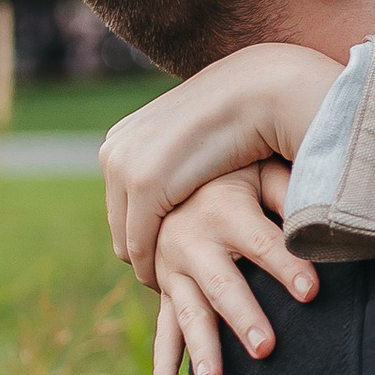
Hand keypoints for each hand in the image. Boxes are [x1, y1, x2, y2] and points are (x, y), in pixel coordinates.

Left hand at [102, 44, 342, 285]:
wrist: (260, 92)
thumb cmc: (242, 117)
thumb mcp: (196, 139)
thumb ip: (178, 161)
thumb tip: (180, 185)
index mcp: (122, 139)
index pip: (120, 204)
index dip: (146, 234)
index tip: (172, 256)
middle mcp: (114, 152)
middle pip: (119, 225)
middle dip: (146, 253)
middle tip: (175, 278)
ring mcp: (125, 167)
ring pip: (126, 241)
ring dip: (151, 264)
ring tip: (180, 283)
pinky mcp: (145, 187)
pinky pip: (141, 244)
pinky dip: (156, 267)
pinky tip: (178, 280)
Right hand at [147, 162, 313, 374]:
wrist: (169, 175)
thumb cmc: (234, 175)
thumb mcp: (260, 170)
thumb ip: (289, 188)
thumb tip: (323, 204)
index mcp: (223, 208)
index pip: (261, 241)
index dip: (286, 265)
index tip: (312, 291)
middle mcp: (192, 240)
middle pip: (222, 284)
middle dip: (243, 316)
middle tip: (266, 348)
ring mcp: (174, 270)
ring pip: (189, 314)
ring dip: (201, 349)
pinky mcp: (166, 291)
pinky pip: (164, 332)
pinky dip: (162, 368)